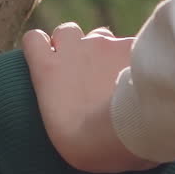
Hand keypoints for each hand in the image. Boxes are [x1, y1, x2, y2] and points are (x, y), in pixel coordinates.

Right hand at [22, 22, 160, 173]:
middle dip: (73, 44)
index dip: (42, 48)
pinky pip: (129, 45)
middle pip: (67, 31)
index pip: (33, 40)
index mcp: (49, 70)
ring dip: (103, 50)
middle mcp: (75, 48)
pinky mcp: (132, 44)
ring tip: (113, 74)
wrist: (128, 127)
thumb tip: (76, 101)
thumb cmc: (89, 142)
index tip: (49, 62)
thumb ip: (64, 101)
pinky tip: (140, 77)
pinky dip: (131, 57)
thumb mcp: (61, 127)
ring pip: (100, 35)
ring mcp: (106, 43)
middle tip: (83, 70)